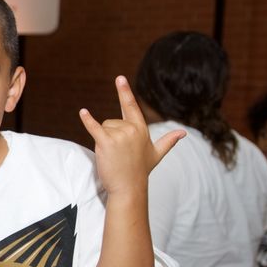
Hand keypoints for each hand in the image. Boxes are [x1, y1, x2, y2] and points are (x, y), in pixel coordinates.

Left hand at [80, 76, 183, 197]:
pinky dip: (87, 120)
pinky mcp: (106, 142)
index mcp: (141, 129)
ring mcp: (120, 135)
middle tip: (118, 154)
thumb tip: (183, 133)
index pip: (131, 107)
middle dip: (110, 135)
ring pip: (103, 127)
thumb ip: (168, 141)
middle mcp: (132, 129)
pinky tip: (83, 112)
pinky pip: (94, 127)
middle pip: (111, 122)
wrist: (129, 188)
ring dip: (104, 140)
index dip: (124, 92)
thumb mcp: (157, 154)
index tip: (119, 78)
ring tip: (113, 155)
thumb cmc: (141, 171)